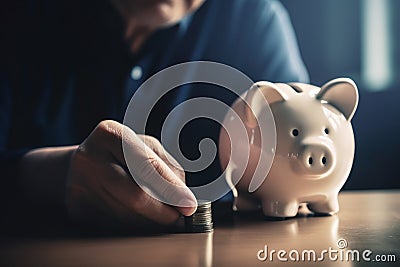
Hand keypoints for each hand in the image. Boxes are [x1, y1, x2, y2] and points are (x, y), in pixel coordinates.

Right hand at [65, 120, 196, 228]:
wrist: (81, 164)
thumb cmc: (121, 154)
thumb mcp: (144, 147)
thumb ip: (166, 168)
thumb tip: (184, 200)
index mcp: (110, 134)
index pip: (146, 165)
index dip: (170, 189)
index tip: (188, 206)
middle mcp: (90, 157)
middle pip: (134, 195)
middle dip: (162, 212)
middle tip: (178, 219)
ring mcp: (78, 183)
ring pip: (125, 215)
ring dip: (149, 222)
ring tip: (161, 218)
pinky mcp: (76, 207)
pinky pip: (113, 225)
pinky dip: (132, 226)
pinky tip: (139, 220)